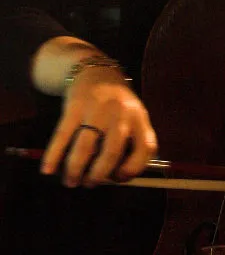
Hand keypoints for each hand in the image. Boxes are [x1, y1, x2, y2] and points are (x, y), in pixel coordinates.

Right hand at [41, 66, 157, 186]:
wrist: (96, 70)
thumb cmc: (117, 103)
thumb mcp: (133, 116)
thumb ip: (132, 142)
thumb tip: (115, 178)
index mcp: (139, 118)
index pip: (145, 148)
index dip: (134, 168)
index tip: (119, 178)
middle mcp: (120, 113)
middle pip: (112, 151)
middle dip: (99, 174)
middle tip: (90, 184)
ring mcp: (97, 109)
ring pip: (85, 147)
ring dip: (75, 169)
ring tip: (71, 181)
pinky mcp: (75, 106)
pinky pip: (63, 135)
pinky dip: (54, 155)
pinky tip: (48, 169)